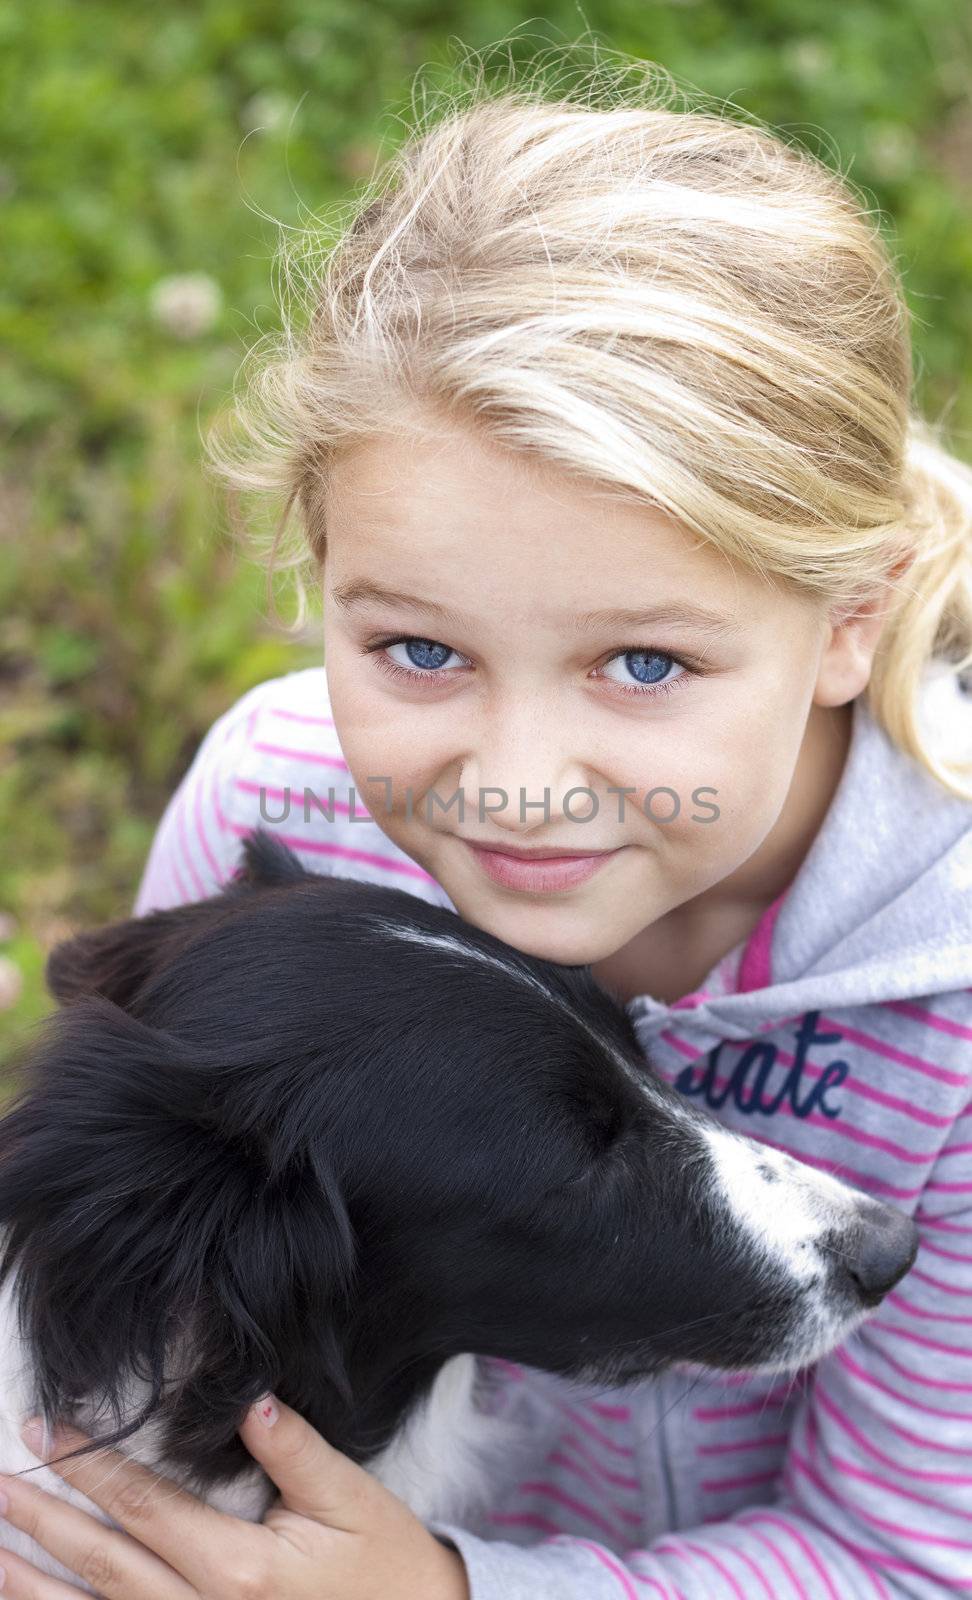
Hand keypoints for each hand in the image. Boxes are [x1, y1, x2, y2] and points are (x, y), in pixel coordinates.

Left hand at [0, 1395, 470, 1598]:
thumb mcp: (353, 1500)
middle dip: (41, 1521)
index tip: (45, 1430)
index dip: (89, 1467)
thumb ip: (296, 1451)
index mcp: (241, 1571)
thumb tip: (249, 1400)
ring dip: (32, 1586)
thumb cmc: (388, 1568)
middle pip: (103, 1564)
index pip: (144, 1507)